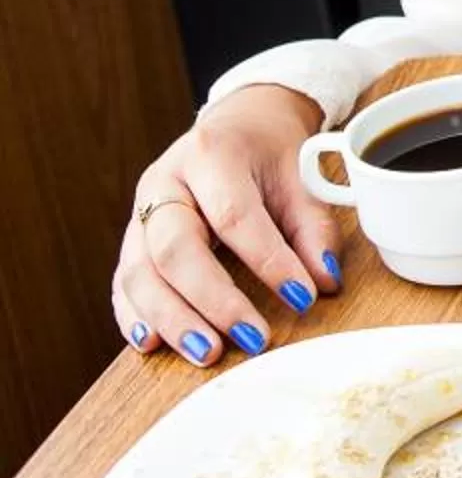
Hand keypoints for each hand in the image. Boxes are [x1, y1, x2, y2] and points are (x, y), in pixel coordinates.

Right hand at [115, 85, 344, 364]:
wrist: (238, 125)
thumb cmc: (270, 154)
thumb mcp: (302, 178)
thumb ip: (314, 230)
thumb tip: (324, 281)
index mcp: (211, 156)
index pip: (235, 216)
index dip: (269, 261)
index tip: (302, 298)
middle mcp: (164, 183)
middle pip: (174, 249)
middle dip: (212, 300)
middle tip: (251, 338)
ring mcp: (139, 212)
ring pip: (139, 271)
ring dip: (171, 319)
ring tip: (206, 353)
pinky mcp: (131, 239)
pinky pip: (122, 282)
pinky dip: (134, 315)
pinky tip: (151, 342)